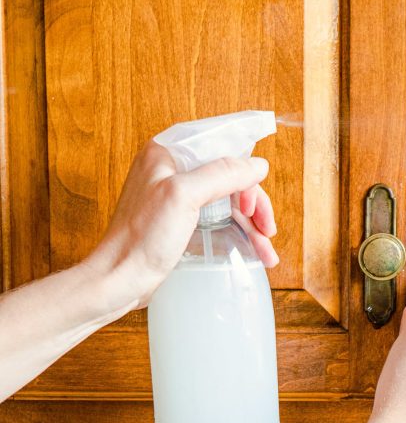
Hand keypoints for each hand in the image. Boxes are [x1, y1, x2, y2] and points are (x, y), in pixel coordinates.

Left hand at [84, 141, 277, 309]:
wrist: (121, 278)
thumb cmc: (141, 238)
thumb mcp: (183, 196)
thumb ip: (221, 174)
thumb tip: (256, 165)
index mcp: (167, 154)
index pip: (218, 144)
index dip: (243, 165)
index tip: (260, 185)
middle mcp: (171, 172)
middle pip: (228, 176)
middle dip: (252, 201)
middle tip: (266, 226)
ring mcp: (176, 199)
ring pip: (226, 201)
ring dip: (250, 224)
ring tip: (266, 250)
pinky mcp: (180, 224)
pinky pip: (218, 221)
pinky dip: (238, 234)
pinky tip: (253, 251)